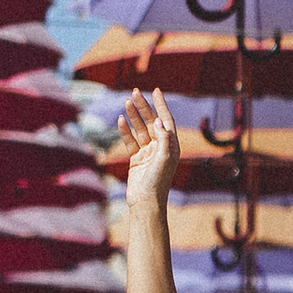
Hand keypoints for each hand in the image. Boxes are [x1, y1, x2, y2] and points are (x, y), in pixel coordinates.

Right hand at [119, 89, 179, 206]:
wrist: (145, 202)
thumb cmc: (158, 182)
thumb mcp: (164, 158)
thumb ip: (163, 139)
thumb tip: (160, 121)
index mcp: (171, 146)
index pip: (166, 120)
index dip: (161, 105)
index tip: (156, 91)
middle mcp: (160, 147)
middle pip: (151, 122)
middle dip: (144, 107)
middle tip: (134, 92)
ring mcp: (147, 152)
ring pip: (140, 129)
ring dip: (133, 116)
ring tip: (126, 102)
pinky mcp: (136, 159)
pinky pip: (130, 141)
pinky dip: (125, 130)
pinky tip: (121, 120)